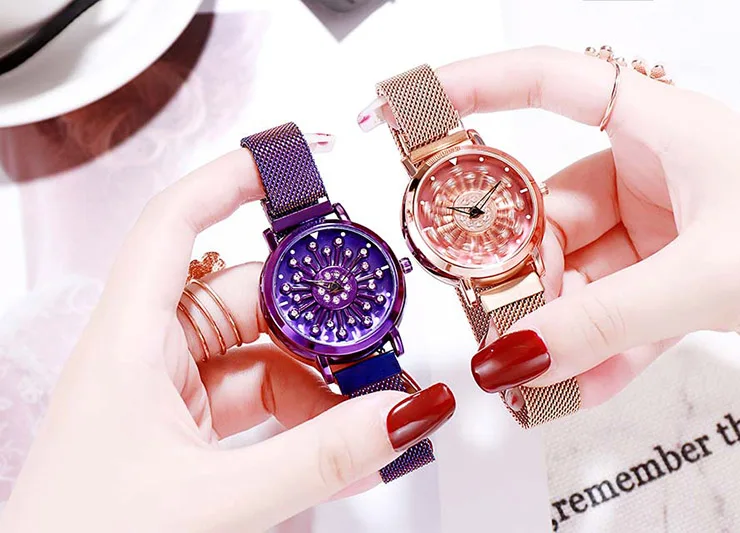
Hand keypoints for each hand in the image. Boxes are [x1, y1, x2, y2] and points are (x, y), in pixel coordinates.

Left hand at [0, 149, 454, 531]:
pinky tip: (342, 444)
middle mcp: (146, 361)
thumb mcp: (213, 500)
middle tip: (375, 337)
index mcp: (126, 348)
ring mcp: (170, 400)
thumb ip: (317, 458)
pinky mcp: (190, 437)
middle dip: (314, 318)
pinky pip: (261, 404)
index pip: (171, 227)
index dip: (227, 183)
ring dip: (319, 381)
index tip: (290, 167)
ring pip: (260, 357)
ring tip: (369, 410)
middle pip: (243, 298)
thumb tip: (399, 414)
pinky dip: (306, 419)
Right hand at [424, 47, 739, 413]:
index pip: (550, 83)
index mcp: (663, 130)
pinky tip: (579, 386)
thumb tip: (519, 354)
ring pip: (576, 274)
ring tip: (543, 372)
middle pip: (549, 211)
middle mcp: (652, 174)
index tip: (410, 107)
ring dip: (560, 325)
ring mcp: (657, 231)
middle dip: (523, 270)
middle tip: (499, 316)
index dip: (475, 86)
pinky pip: (610, 314)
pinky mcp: (668, 281)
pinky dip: (595, 350)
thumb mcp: (711, 274)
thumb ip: (607, 320)